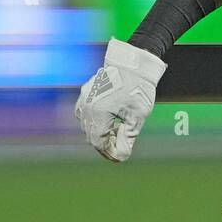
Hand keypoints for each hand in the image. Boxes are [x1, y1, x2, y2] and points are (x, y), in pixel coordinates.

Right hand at [75, 38, 166, 162]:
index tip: (120, 157)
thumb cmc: (138, 89)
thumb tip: (121, 156)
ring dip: (99, 133)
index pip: (98, 141)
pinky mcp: (85, 92)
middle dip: (104, 144)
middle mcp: (87, 105)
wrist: (134, 64)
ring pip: (86, 125)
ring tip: (116, 134)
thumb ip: (127, 139)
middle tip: (119, 149)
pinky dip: (94, 121)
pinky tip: (108, 122)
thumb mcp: (137, 117)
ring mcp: (84, 97)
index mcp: (98, 112)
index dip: (109, 152)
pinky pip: (84, 113)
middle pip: (91, 135)